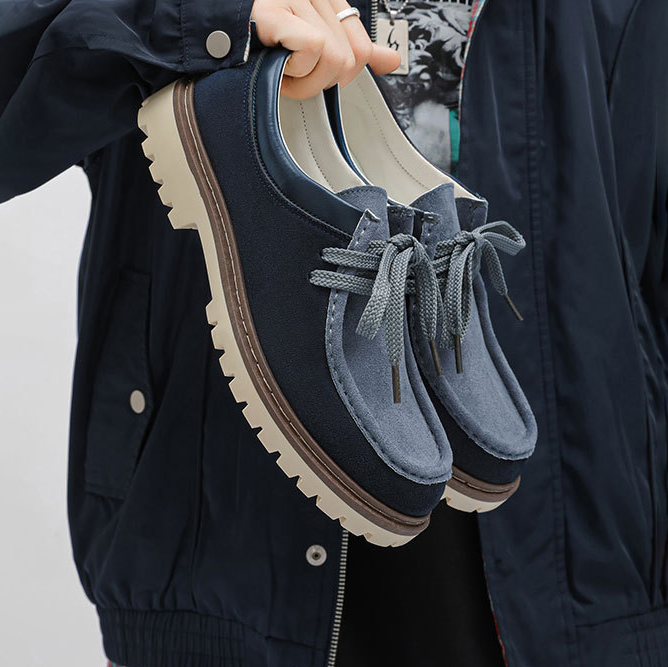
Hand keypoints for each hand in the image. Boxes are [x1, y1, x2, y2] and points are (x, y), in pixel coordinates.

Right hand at [251, 0, 400, 98]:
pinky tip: (275, 59)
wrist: (212, 28)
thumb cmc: (258, 38)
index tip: (311, 73)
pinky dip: (294, 68)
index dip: (340, 74)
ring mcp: (296, 0)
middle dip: (320, 81)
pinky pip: (312, 49)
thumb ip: (353, 49)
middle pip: (350, 60)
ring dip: (303, 79)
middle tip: (292, 75)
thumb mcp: (313, 42)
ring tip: (280, 69)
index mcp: (328, 1)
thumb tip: (392, 62)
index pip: (362, 49)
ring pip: (333, 60)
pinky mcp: (276, 11)